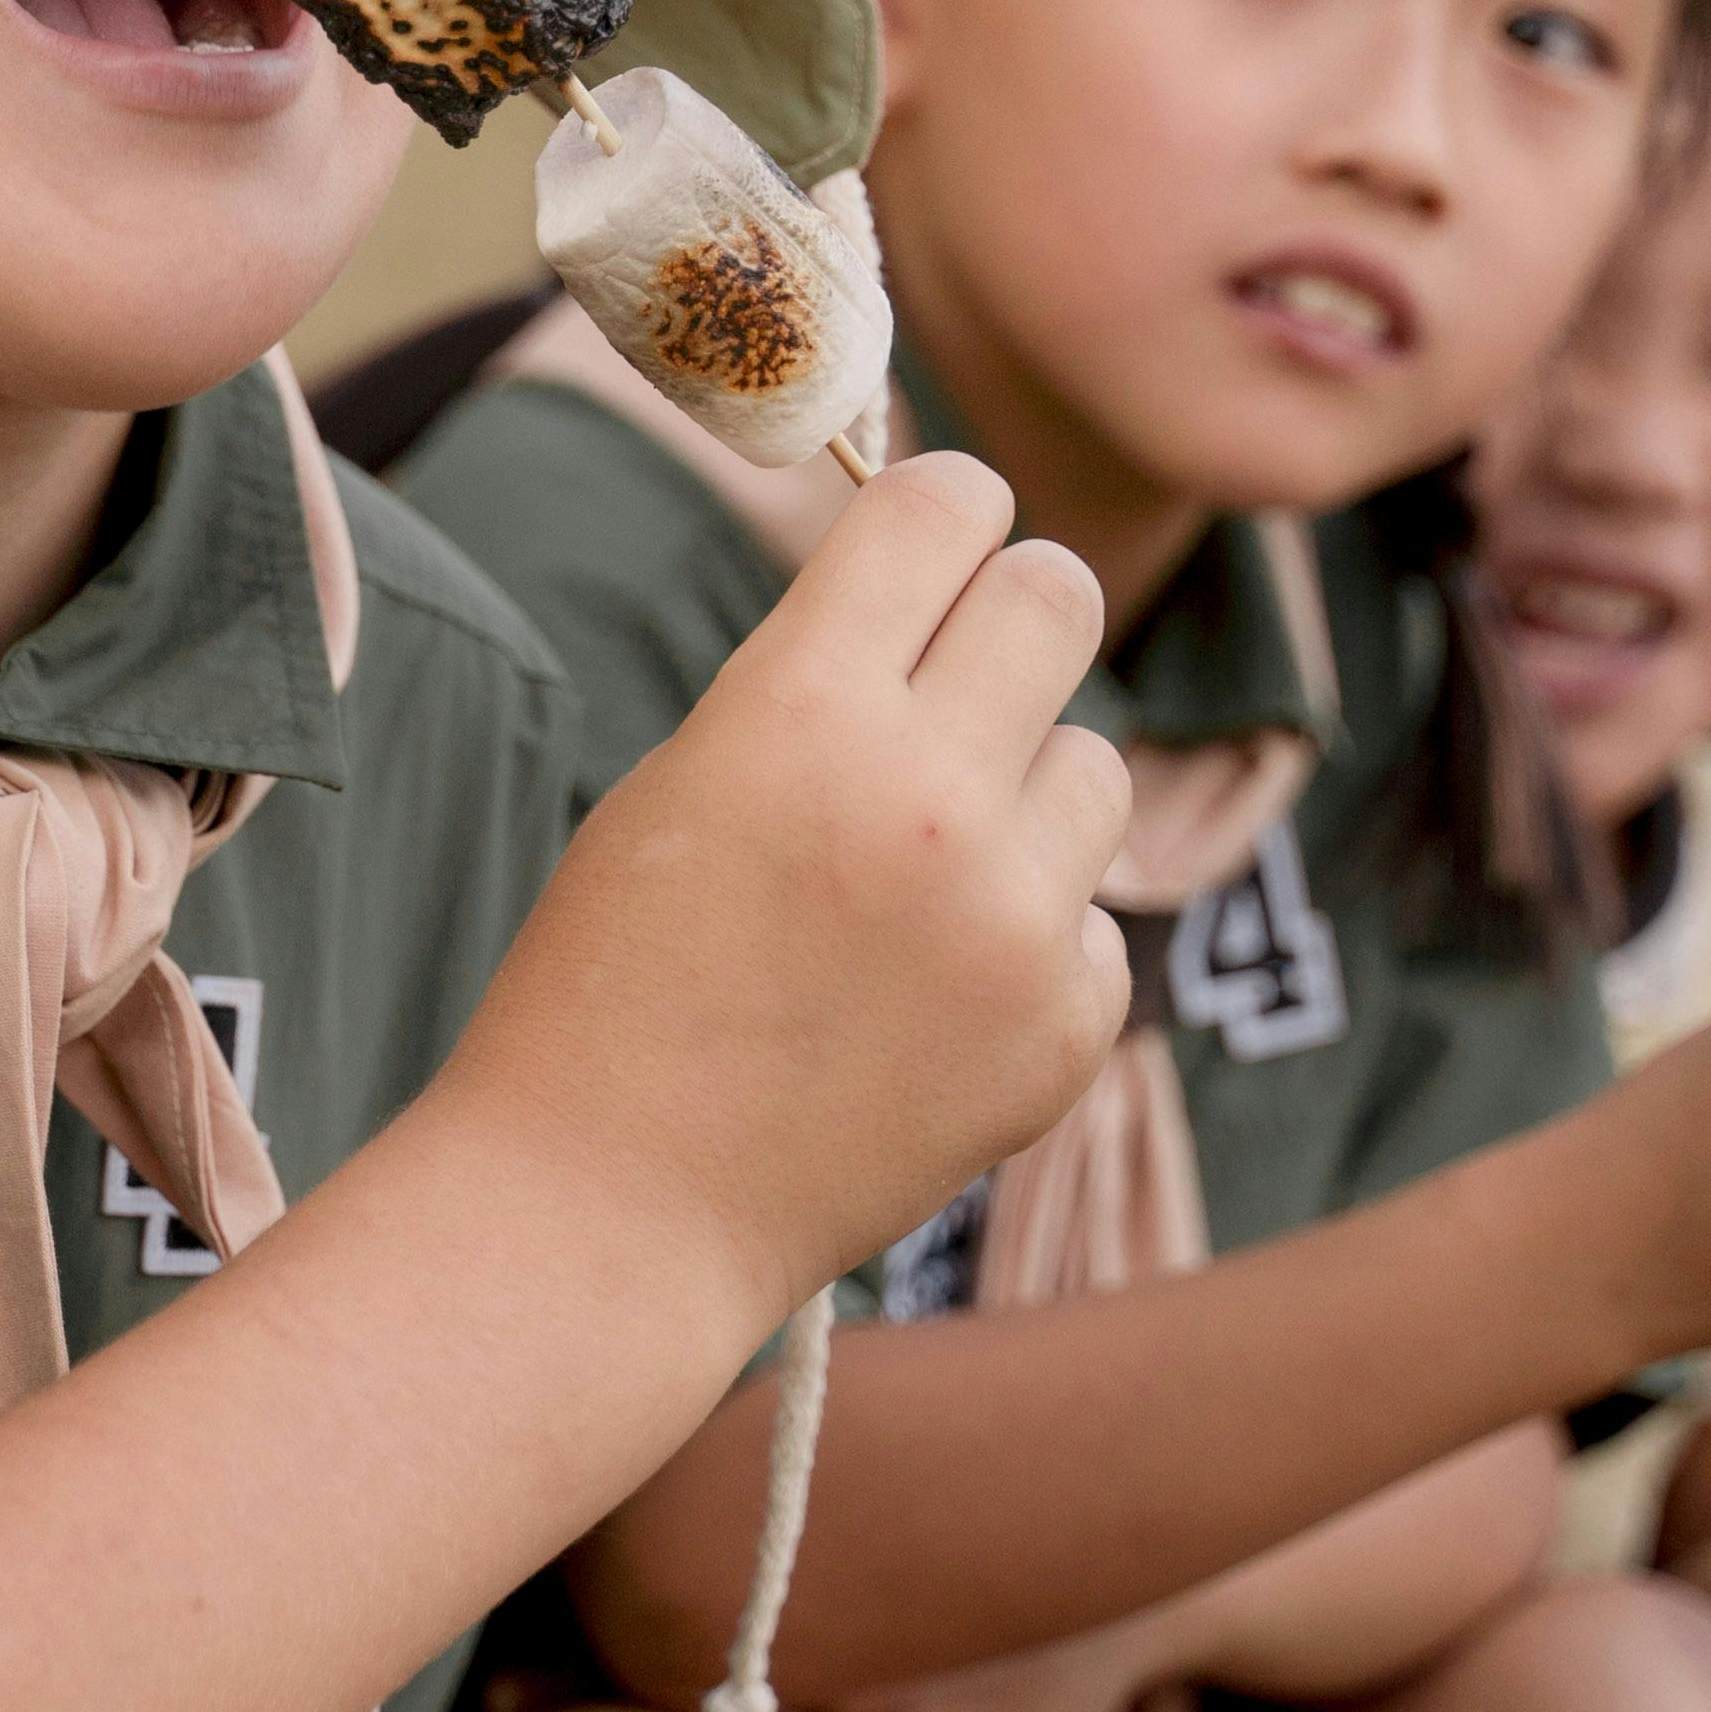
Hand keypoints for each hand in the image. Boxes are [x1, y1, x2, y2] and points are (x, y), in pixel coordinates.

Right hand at [455, 453, 1129, 1341]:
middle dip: (1011, 609)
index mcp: (804, 706)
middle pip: (1059, 596)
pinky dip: (1030, 935)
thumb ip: (823, 679)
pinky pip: (1093, 914)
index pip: (947, 506)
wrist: (616, 1206)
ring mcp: (1013, 920)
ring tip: (920, 874)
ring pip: (1095, 762)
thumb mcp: (688, 773)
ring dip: (1026, 790)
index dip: (945, 505)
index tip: (942, 528)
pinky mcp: (1067, 1027)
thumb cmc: (615, 977)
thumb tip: (940, 593)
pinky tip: (929, 994)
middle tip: (965, 661)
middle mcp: (930, 796)